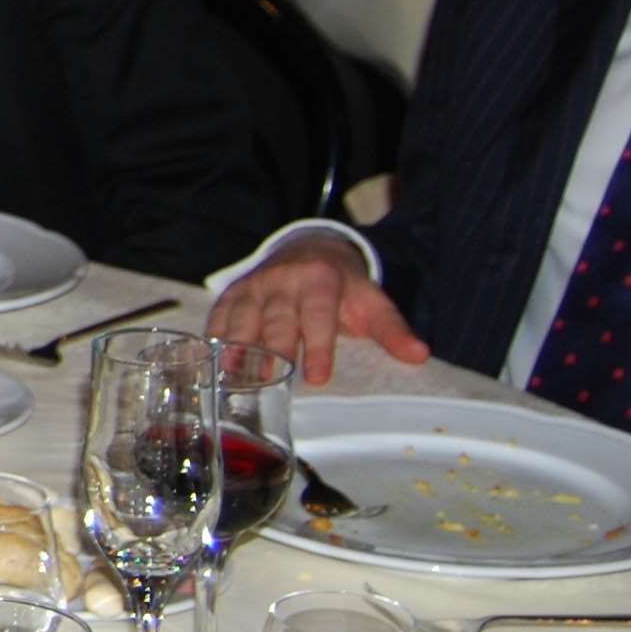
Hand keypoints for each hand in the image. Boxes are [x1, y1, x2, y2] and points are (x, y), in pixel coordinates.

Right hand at [206, 232, 428, 383]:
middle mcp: (283, 279)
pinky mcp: (235, 293)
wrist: (310, 250)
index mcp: (320, 280)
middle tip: (267, 381)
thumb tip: (418, 355)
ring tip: (234, 378)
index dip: (318, 346)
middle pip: (276, 318)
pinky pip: (220, 314)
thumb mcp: (372, 302)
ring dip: (237, 348)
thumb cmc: (344, 287)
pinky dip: (214, 338)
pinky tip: (211, 363)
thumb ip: (392, 330)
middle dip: (271, 349)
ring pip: (243, 317)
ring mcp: (255, 285)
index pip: (318, 314)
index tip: (318, 378)